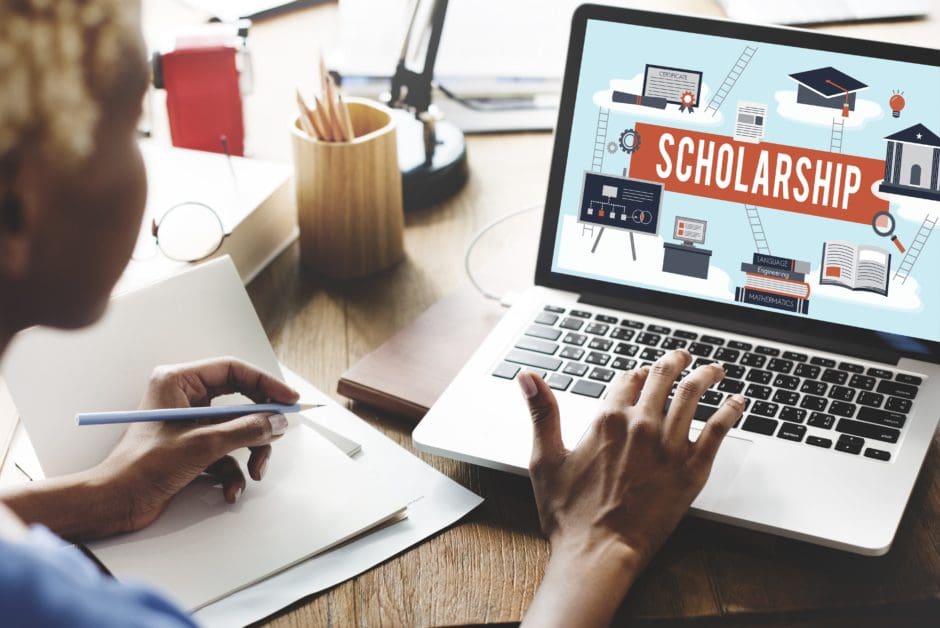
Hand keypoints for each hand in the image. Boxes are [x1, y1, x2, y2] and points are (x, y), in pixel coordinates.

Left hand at [95, 357, 298, 532]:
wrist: (115, 503)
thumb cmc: (143, 467)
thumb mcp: (203, 444)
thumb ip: (246, 430)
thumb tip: (277, 422)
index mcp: (178, 381)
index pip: (233, 370)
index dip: (265, 384)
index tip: (288, 400)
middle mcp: (184, 397)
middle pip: (239, 401)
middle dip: (259, 425)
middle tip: (277, 434)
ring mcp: (189, 423)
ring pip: (236, 429)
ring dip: (249, 453)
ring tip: (254, 472)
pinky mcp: (191, 447)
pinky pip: (226, 452)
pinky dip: (233, 472)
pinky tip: (230, 490)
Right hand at [519, 349, 744, 626]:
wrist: (599, 552)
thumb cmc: (569, 514)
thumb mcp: (545, 458)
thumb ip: (542, 412)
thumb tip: (527, 376)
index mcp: (607, 419)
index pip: (628, 379)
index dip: (636, 373)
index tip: (642, 372)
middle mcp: (640, 425)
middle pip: (663, 378)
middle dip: (674, 362)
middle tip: (682, 357)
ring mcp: (669, 446)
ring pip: (693, 395)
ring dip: (706, 375)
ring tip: (714, 369)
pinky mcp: (691, 469)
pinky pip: (718, 430)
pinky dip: (730, 411)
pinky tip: (738, 402)